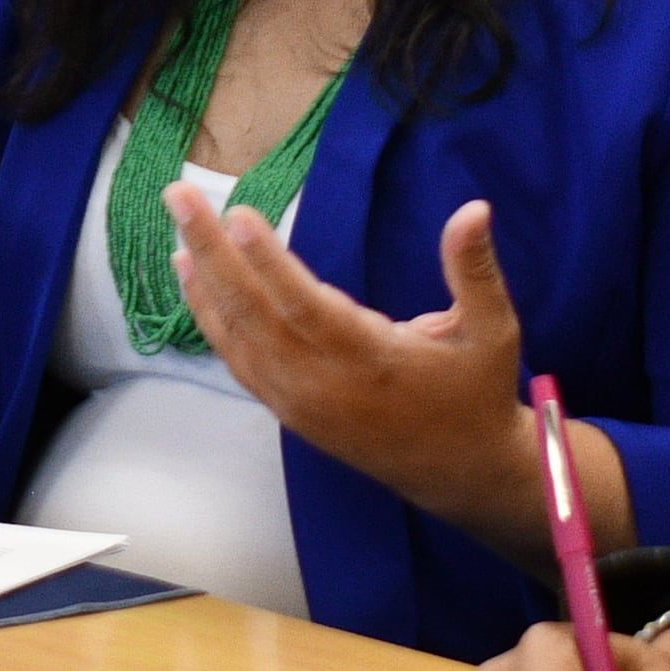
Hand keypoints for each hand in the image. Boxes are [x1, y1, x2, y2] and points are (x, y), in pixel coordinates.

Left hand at [170, 194, 607, 560]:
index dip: (270, 263)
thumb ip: (475, 268)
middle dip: (213, 251)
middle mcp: (324, 384)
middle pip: (255, 313)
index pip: (307, 308)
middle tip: (179, 197)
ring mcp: (299, 402)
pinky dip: (210, 317)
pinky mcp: (288, 411)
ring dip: (203, 279)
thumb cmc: (477, 391)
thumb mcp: (492, 330)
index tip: (239, 216)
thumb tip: (474, 207)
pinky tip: (193, 277)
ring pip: (237, 336)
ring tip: (178, 225)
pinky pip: (239, 359)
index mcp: (372, 360)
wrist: (460, 473)